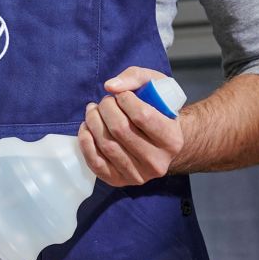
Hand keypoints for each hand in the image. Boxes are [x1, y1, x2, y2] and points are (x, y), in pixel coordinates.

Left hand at [78, 66, 184, 186]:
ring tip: (93, 110)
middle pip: (120, 130)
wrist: (161, 144)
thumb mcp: (157, 87)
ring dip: (93, 121)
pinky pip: (95, 162)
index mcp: (172, 140)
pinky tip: (87, 128)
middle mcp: (157, 162)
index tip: (121, 95)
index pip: (142, 116)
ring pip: (106, 144)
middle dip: (106, 108)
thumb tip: (110, 86)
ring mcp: (137, 175)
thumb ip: (136, 78)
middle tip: (105, 101)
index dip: (124, 100)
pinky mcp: (118, 181)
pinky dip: (85, 141)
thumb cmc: (159, 112)